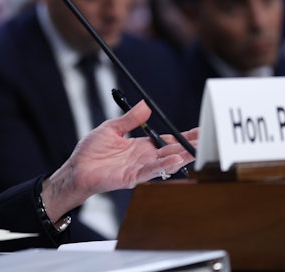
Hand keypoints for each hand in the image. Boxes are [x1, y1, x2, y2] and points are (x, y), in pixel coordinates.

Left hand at [40, 100, 197, 220]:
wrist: (76, 169)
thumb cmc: (90, 151)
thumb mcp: (111, 128)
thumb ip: (129, 119)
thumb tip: (145, 105)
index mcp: (140, 146)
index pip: (167, 140)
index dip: (183, 136)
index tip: (199, 131)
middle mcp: (144, 157)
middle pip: (172, 151)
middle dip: (189, 146)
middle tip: (208, 141)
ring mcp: (139, 168)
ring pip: (166, 162)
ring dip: (182, 156)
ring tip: (197, 150)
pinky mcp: (132, 177)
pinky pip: (151, 171)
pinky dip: (164, 165)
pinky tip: (176, 160)